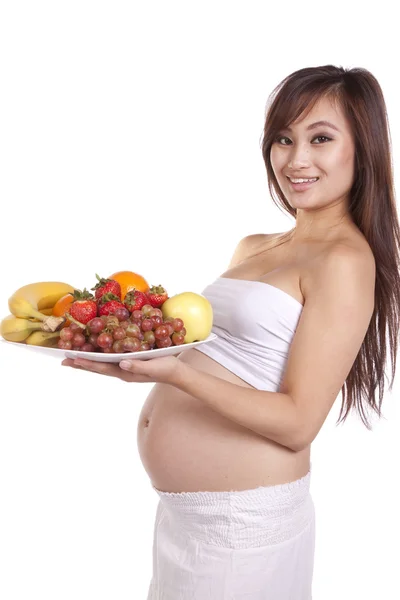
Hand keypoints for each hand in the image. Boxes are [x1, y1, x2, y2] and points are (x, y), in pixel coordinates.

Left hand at [61, 355, 181, 383]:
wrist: (177, 373)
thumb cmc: (166, 368)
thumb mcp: (153, 367)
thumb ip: (138, 367)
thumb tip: (121, 363)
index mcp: (126, 373)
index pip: (102, 368)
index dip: (87, 363)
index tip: (73, 358)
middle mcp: (122, 371)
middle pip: (98, 368)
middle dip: (81, 364)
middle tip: (64, 360)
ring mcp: (125, 369)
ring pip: (102, 365)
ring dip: (87, 361)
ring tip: (73, 358)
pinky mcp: (129, 363)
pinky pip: (110, 361)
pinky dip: (99, 357)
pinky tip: (95, 353)